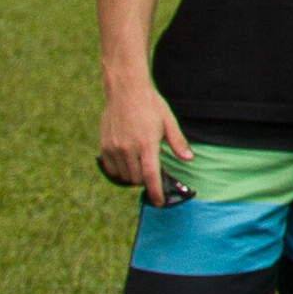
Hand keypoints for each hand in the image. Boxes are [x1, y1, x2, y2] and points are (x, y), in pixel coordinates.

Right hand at [98, 82, 193, 204]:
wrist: (126, 91)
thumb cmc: (151, 105)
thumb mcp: (168, 121)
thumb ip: (177, 142)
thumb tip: (189, 159)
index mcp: (147, 143)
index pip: (151, 176)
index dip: (155, 192)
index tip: (159, 202)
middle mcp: (128, 148)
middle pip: (137, 179)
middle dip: (146, 182)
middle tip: (153, 175)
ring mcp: (114, 148)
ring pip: (123, 176)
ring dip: (133, 177)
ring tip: (141, 167)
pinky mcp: (104, 146)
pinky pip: (111, 169)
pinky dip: (119, 171)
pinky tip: (127, 163)